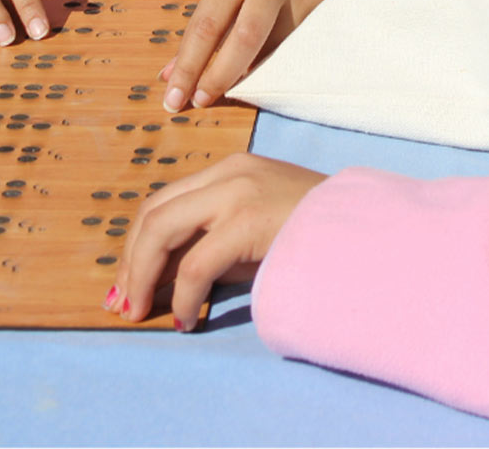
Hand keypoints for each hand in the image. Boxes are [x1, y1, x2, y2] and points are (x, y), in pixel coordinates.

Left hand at [106, 153, 326, 330]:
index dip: (136, 244)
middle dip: (129, 261)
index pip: (164, 202)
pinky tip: (186, 318)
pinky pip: (195, 263)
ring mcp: (237, 193)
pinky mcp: (247, 220)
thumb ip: (214, 243)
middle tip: (122, 302)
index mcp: (229, 170)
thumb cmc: (315, 231)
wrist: (365, 226)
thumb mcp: (256, 230)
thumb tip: (165, 279)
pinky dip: (182, 296)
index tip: (127, 281)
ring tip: (138, 311)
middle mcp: (227, 173)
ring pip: (162, 230)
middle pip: (153, 213)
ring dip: (141, 275)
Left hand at [160, 0, 358, 111]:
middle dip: (218, 76)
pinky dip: (278, 66)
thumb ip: (205, 24)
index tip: (174, 97)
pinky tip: (268, 76)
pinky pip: (298, 48)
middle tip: (200, 102)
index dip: (188, 65)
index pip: (207, 24)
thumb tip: (171, 74)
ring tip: (235, 90)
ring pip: (275, 50)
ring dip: (251, 76)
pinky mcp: (329, 6)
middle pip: (244, 38)